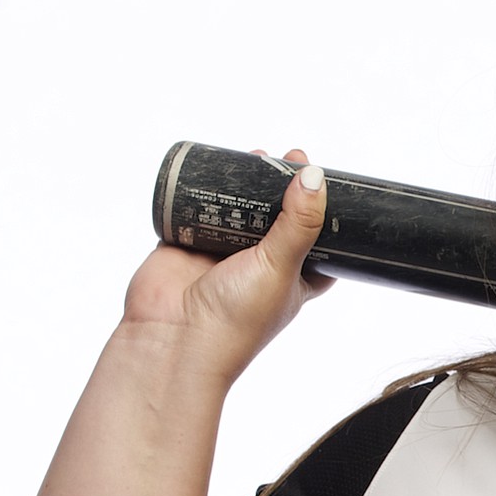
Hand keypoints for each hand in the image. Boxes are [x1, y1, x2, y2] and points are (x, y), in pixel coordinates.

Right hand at [120, 148, 330, 381]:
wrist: (172, 340)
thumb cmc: (236, 319)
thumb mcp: (281, 267)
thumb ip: (299, 222)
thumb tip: (314, 176)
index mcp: (293, 280)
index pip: (318, 243)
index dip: (323, 213)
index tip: (324, 180)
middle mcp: (259, 266)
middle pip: (277, 219)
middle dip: (282, 190)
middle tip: (290, 157)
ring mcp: (222, 254)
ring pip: (238, 210)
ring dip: (246, 185)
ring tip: (257, 155)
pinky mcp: (187, 243)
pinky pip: (196, 209)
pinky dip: (204, 189)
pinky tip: (215, 166)